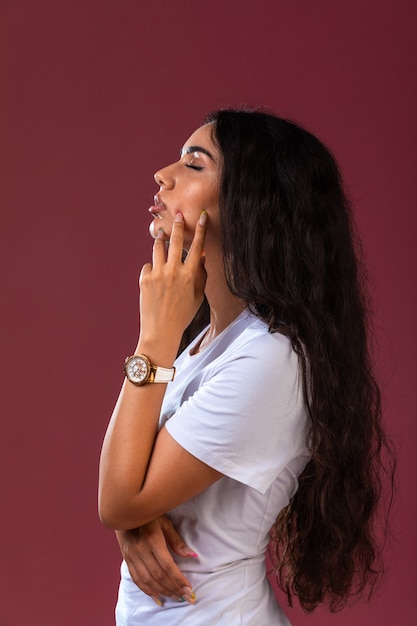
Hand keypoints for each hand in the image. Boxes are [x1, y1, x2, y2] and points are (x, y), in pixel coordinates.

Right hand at [116, 515, 197, 604]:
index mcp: (152, 539)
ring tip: (176, 598)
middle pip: (158, 575)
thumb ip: (176, 541)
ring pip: (148, 580)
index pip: (167, 565)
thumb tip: (192, 556)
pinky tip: (157, 597)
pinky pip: (137, 579)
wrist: (125, 510)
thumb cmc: (149, 514)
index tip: (190, 590)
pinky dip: (147, 590)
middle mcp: (140, 549)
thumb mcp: (165, 522)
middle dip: (174, 589)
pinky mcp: (127, 559)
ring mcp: (132, 555)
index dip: (179, 580)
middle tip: (187, 598)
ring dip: (163, 592)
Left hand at [138, 211, 207, 354]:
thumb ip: (200, 276)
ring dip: (160, 240)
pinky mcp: (144, 279)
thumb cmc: (182, 315)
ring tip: (161, 234)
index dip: (201, 229)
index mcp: (190, 275)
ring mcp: (157, 274)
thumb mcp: (197, 297)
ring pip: (158, 248)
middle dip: (177, 224)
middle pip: (176, 240)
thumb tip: (200, 257)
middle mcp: (174, 271)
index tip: (202, 216)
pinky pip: (148, 265)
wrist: (161, 331)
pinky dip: (152, 268)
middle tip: (178, 215)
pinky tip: (154, 278)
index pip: (197, 246)